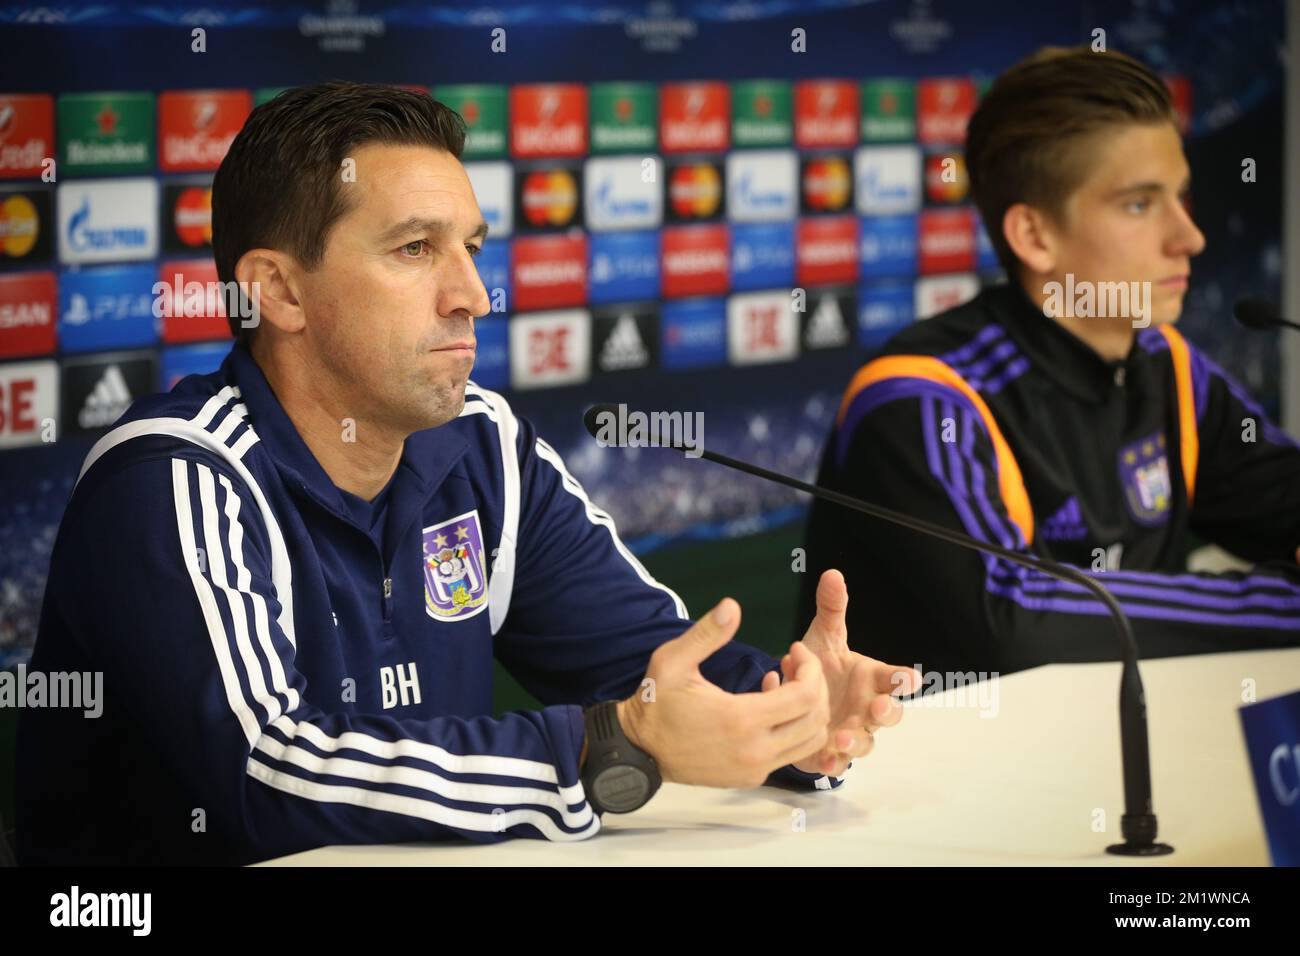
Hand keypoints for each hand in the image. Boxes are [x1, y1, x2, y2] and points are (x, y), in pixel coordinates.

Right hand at [616, 598, 830, 788]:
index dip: (810, 668)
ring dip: (808, 712)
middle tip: (796, 665)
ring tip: (786, 685)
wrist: (639, 750)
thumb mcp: (673, 661)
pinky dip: (792, 729)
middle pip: (816, 720)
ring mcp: (755, 769)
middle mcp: (755, 750)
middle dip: (816, 687)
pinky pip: (789, 754)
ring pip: (809, 742)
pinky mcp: (750, 779)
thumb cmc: (656, 702)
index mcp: (741, 720)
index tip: (795, 650)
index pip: (805, 696)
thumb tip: (732, 606)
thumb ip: (706, 633)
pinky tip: (768, 706)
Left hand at [765, 569, 919, 777]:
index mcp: (871, 678)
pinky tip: (819, 759)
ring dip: (856, 744)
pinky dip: (829, 762)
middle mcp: (867, 708)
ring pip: (866, 745)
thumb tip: (832, 573)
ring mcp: (852, 733)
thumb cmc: (820, 667)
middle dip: (886, 713)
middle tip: (876, 708)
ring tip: (840, 740)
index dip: (904, 678)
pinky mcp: (830, 754)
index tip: (911, 677)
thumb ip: (831, 609)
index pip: (895, 677)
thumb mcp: (823, 637)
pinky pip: (836, 764)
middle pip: (890, 715)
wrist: (794, 697)